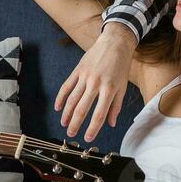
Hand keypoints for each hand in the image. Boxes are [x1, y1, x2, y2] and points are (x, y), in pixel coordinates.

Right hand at [56, 22, 134, 141]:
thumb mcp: (122, 87)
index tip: (88, 138)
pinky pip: (67, 86)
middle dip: (75, 124)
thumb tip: (111, 123)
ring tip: (64, 124)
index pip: (99, 114)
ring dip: (67, 114)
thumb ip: (116, 106)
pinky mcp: (78, 70)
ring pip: (72, 99)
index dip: (93, 128)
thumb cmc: (120, 66)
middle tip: (71, 134)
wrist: (114, 43)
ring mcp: (85, 77)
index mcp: (109, 89)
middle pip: (82, 108)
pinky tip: (58, 108)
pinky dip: (61, 98)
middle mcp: (96, 84)